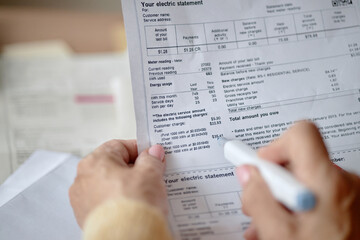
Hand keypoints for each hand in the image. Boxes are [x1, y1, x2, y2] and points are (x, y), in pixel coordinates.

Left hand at [69, 140, 167, 227]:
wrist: (124, 239)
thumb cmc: (132, 206)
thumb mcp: (150, 174)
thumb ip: (151, 159)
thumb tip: (153, 153)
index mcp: (95, 161)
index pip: (120, 146)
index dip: (140, 150)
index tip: (152, 156)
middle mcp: (83, 178)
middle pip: (114, 166)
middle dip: (134, 170)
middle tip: (151, 175)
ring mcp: (83, 199)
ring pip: (109, 185)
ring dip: (125, 187)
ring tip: (144, 194)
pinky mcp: (86, 217)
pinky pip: (105, 202)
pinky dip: (118, 203)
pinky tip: (133, 208)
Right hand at [236, 121, 359, 239]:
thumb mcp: (278, 234)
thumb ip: (257, 198)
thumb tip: (247, 173)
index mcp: (327, 182)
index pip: (301, 134)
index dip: (275, 147)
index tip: (260, 168)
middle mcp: (344, 182)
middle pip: (298, 160)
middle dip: (273, 181)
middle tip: (260, 205)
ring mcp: (350, 194)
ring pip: (306, 180)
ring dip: (283, 198)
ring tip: (270, 224)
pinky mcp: (350, 205)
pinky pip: (318, 194)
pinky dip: (299, 206)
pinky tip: (287, 228)